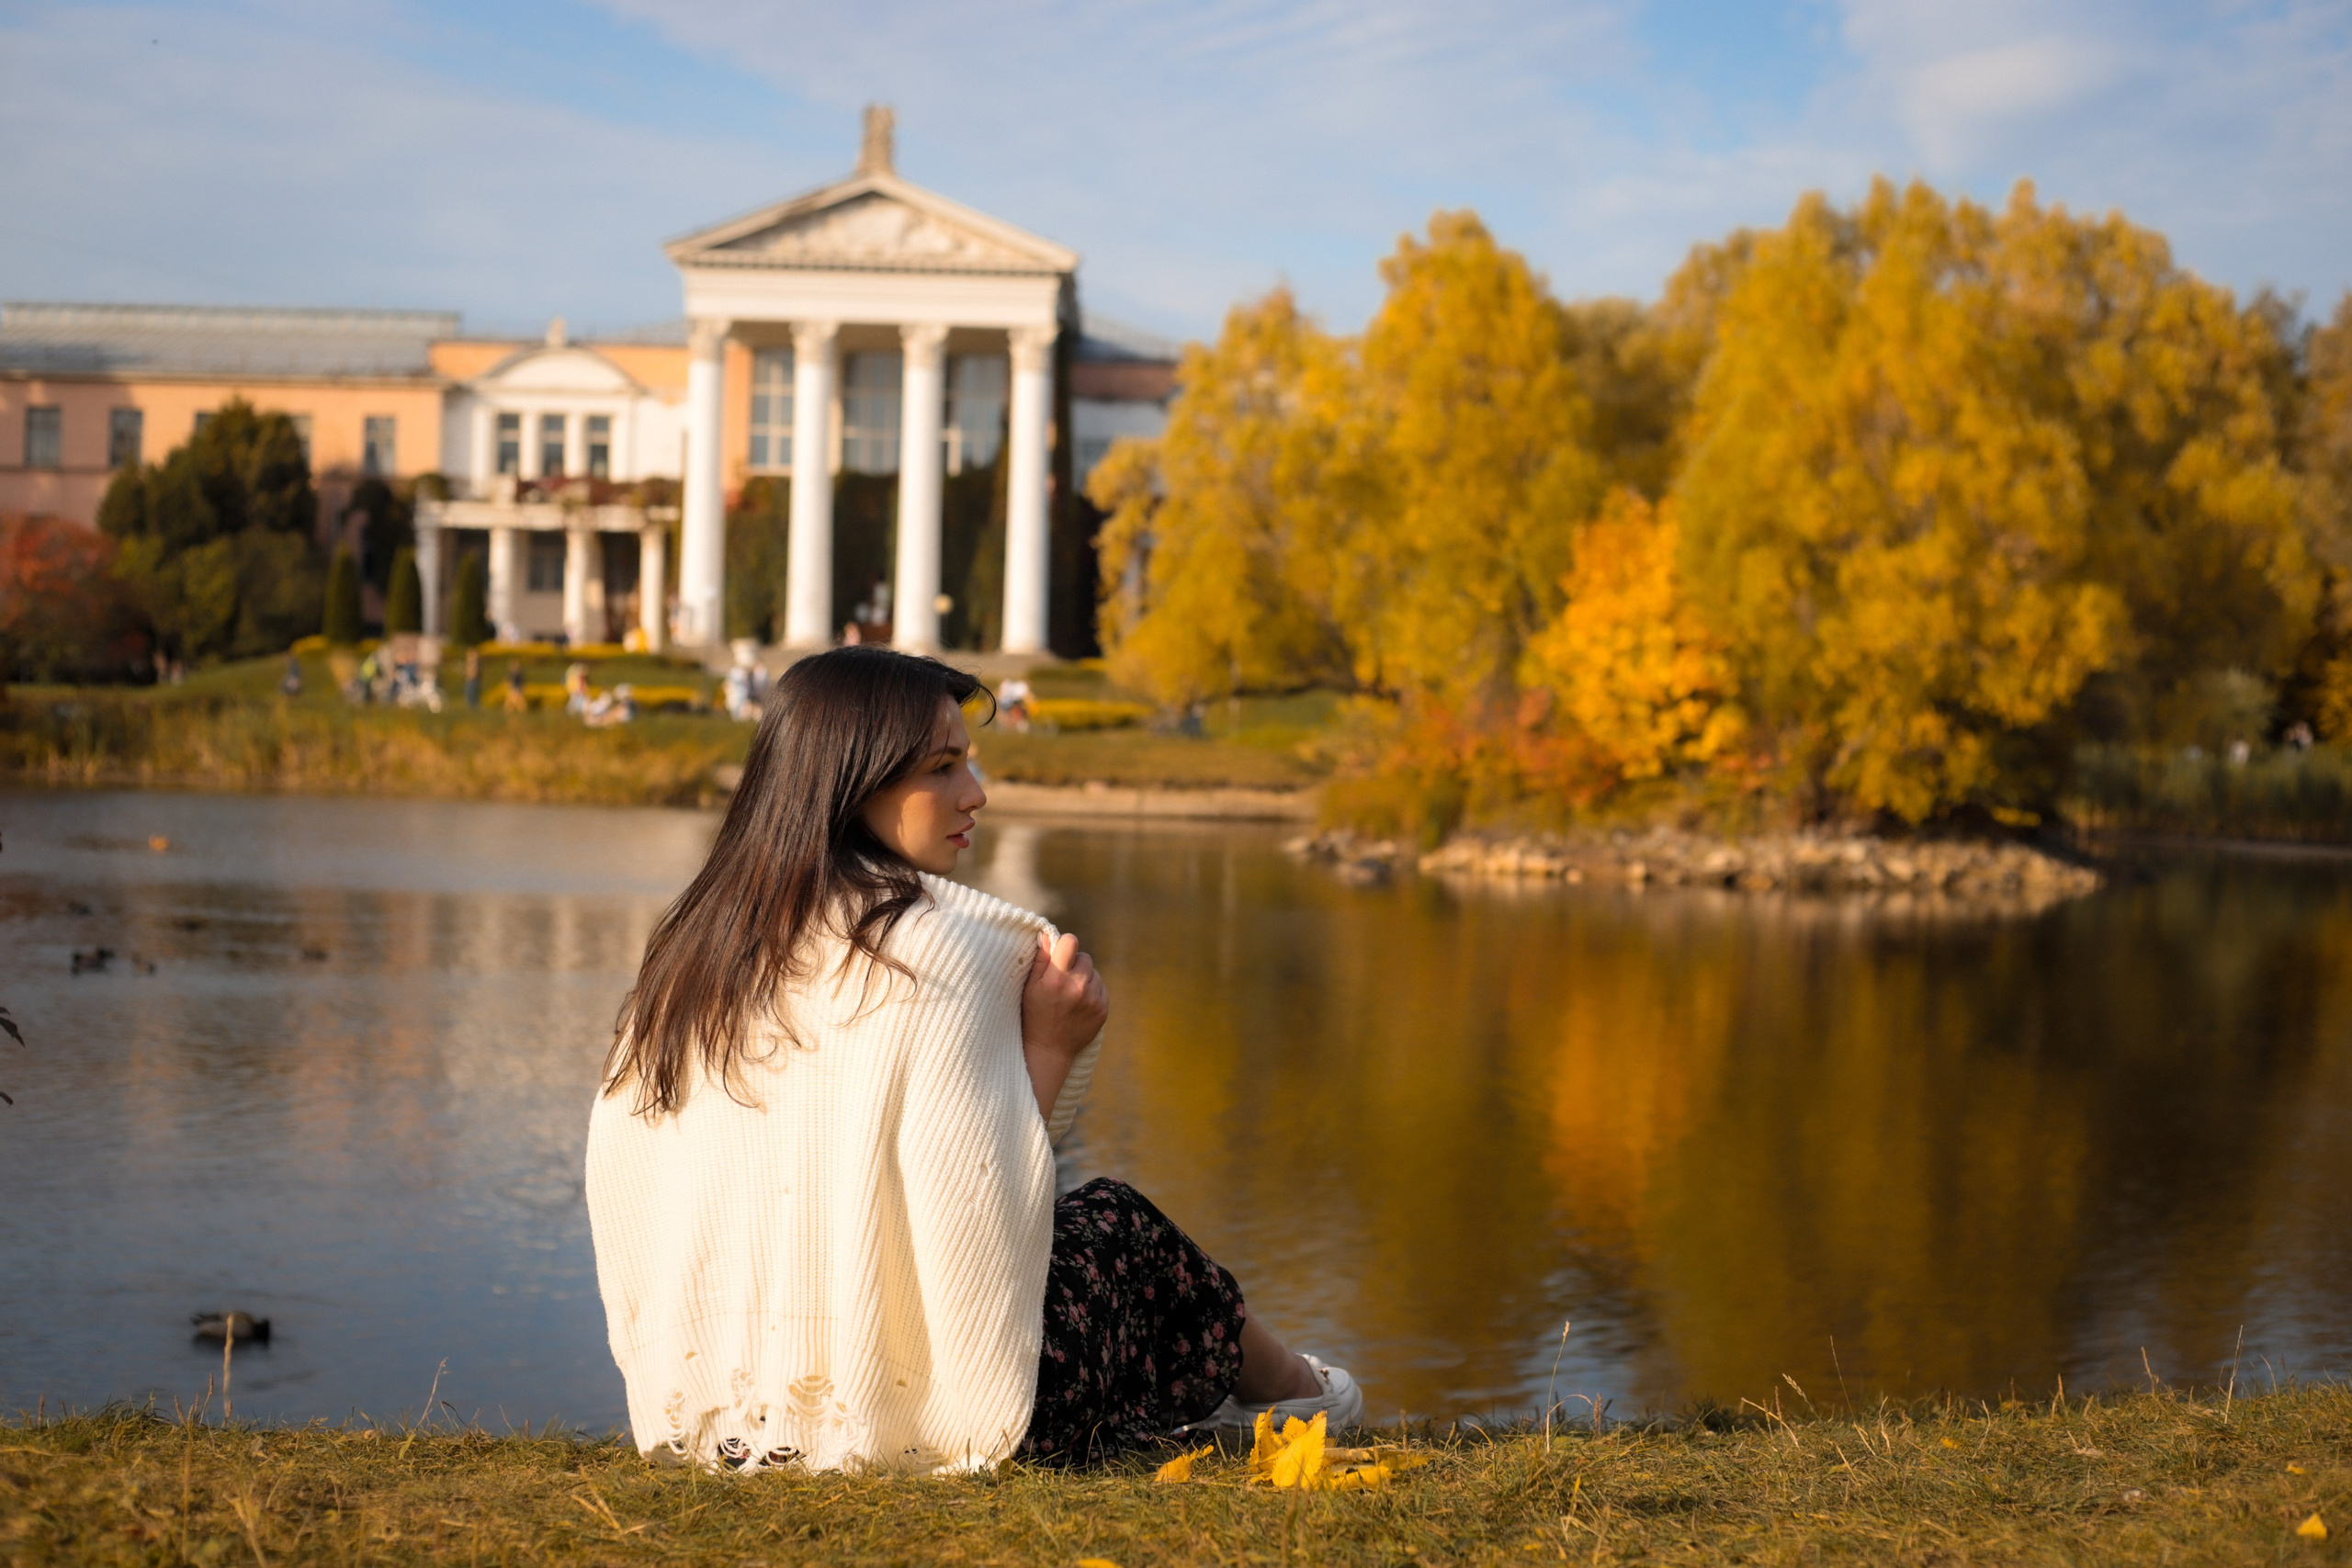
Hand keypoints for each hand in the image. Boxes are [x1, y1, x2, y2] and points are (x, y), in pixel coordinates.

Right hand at [1021, 931, 1107, 1063]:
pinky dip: (1092, 992)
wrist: (1049, 1049)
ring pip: (1094, 973)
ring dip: (1084, 978)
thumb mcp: (1029, 987)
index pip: (1071, 942)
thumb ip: (1040, 959)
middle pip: (1085, 957)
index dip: (1064, 945)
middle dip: (1074, 964)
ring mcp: (1094, 999)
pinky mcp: (1103, 1009)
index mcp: (1057, 979)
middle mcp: (1078, 987)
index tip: (1059, 955)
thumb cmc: (1034, 1015)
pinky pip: (1101, 987)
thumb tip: (1047, 934)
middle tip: (1062, 980)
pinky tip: (1079, 1004)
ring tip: (1070, 995)